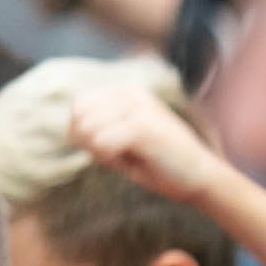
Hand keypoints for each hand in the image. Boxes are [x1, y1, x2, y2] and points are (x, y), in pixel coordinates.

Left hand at [68, 77, 232, 206]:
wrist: (197, 176)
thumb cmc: (156, 161)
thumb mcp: (122, 136)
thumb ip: (97, 125)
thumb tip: (68, 127)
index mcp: (127, 89)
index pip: (79, 105)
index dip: (85, 133)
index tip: (112, 145)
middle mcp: (132, 92)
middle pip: (79, 118)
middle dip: (91, 144)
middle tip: (122, 154)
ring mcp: (138, 107)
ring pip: (87, 132)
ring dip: (102, 154)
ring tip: (129, 157)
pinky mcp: (142, 127)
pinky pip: (100, 146)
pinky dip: (111, 161)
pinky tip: (134, 163)